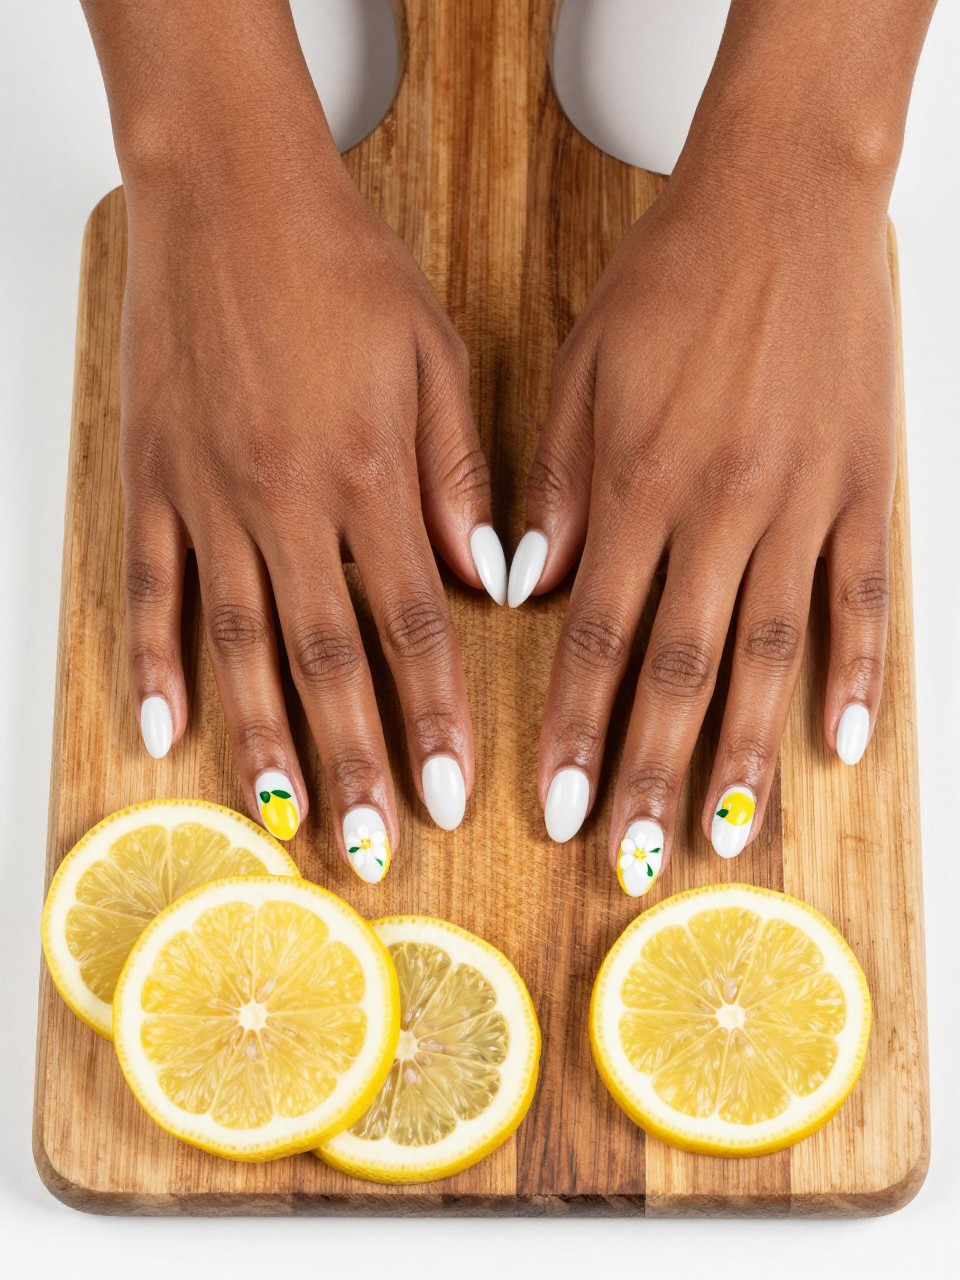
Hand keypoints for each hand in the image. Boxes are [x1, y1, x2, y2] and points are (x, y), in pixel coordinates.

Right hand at [121, 131, 504, 875]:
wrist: (229, 191)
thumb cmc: (339, 266)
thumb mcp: (433, 358)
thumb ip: (460, 478)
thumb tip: (493, 583)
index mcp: (369, 474)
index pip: (413, 627)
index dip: (434, 719)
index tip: (450, 794)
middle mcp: (287, 500)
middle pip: (326, 659)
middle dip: (354, 763)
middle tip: (370, 849)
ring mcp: (210, 497)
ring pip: (237, 644)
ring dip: (262, 741)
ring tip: (281, 823)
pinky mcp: (153, 480)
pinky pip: (150, 589)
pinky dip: (154, 664)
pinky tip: (162, 732)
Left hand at [513, 163, 896, 895]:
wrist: (785, 195)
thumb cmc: (674, 279)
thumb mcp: (584, 368)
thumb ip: (556, 486)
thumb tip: (521, 588)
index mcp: (638, 483)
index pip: (595, 638)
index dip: (577, 733)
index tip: (559, 810)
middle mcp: (718, 510)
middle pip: (678, 671)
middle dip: (650, 776)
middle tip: (634, 864)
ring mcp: (802, 504)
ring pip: (768, 655)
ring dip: (743, 753)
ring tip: (724, 838)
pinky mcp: (866, 487)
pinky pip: (864, 598)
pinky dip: (858, 675)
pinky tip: (844, 745)